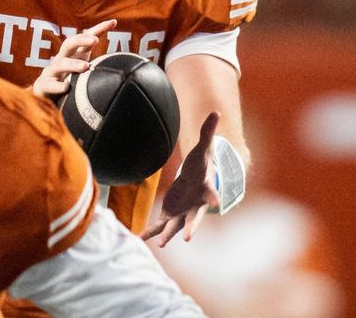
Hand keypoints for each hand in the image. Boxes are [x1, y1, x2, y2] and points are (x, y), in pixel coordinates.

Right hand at [32, 19, 116, 98]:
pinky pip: (50, 84)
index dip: (99, 29)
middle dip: (81, 39)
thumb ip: (98, 63)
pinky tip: (66, 88)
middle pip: (69, 44)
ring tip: (85, 67)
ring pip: (61, 64)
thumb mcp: (82, 68)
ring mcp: (52, 71)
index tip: (113, 22)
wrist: (44, 95)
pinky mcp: (44, 85)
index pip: (86, 38)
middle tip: (95, 41)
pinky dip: (58, 86)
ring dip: (73, 64)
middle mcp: (62, 59)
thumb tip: (122, 60)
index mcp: (74, 54)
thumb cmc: (67, 79)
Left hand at [141, 112, 220, 246]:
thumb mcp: (204, 147)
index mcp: (206, 188)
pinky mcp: (171, 213)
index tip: (217, 203)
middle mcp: (196, 204)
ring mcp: (183, 211)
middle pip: (194, 218)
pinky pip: (160, 224)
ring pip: (176, 225)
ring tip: (160, 245)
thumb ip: (208, 132)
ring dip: (168, 234)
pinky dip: (150, 231)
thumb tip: (216, 112)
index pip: (211, 193)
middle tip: (188, 238)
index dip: (214, 198)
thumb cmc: (202, 163)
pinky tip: (139, 237)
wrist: (198, 178)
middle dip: (191, 227)